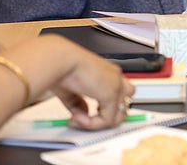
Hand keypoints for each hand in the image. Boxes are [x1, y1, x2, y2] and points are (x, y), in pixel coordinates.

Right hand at [20, 37, 134, 129]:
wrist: (61, 61)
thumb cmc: (62, 69)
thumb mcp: (71, 91)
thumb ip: (79, 104)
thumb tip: (83, 115)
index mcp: (108, 73)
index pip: (118, 94)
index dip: (103, 109)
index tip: (83, 114)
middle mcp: (116, 78)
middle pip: (124, 106)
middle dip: (107, 118)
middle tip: (87, 121)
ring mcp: (116, 86)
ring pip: (119, 116)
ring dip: (100, 124)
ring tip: (80, 120)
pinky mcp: (111, 94)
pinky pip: (107, 120)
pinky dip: (91, 124)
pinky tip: (77, 118)